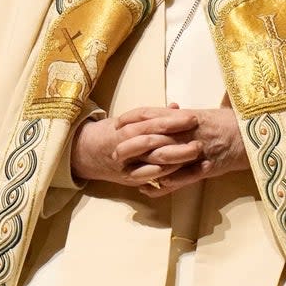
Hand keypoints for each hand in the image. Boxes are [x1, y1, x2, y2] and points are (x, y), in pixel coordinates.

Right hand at [71, 104, 202, 186]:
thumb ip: (153, 115)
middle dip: (178, 140)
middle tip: (199, 138)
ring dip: (177, 158)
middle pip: (153, 142)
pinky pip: (150, 178)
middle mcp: (124, 146)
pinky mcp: (130, 179)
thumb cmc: (112, 133)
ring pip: (152, 161)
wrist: (86, 154)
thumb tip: (176, 106)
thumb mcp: (129, 119)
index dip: (172, 120)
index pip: (150, 122)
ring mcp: (126, 164)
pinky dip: (167, 175)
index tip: (192, 118)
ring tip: (196, 153)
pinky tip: (183, 171)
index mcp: (125, 128)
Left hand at [120, 105, 249, 197]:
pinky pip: (182, 178)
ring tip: (126, 173)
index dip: (133, 119)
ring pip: (165, 158)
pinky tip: (150, 188)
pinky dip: (165, 184)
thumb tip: (166, 111)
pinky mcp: (206, 167)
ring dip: (144, 166)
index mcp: (186, 116)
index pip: (153, 114)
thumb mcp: (202, 114)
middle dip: (132, 145)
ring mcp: (197, 150)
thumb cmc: (227, 121)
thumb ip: (181, 115)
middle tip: (114, 151)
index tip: (117, 124)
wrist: (252, 134)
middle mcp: (188, 131)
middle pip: (154, 137)